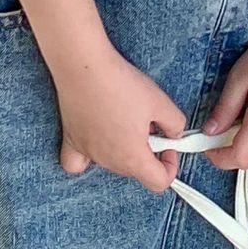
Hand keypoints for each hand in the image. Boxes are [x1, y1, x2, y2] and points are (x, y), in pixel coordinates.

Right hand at [55, 41, 187, 192]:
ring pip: (113, 164)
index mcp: (133, 158)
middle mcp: (109, 162)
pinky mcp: (71, 141)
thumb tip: (174, 134)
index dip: (170, 166)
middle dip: (148, 152)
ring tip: (126, 119)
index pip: (159, 182)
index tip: (168, 145)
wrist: (85, 66)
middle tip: (148, 123)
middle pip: (136, 171)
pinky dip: (89, 159)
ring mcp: (88, 153)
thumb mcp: (160, 102)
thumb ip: (175, 124)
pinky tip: (97, 140)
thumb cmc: (120, 84)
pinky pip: (78, 163)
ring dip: (125, 149)